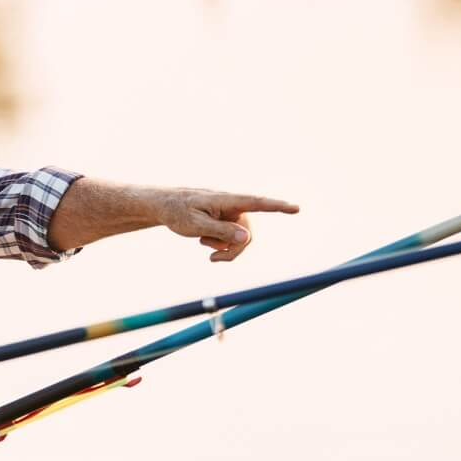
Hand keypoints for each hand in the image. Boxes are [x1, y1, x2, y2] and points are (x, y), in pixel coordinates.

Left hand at [153, 189, 299, 261]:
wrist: (165, 207)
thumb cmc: (178, 212)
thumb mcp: (195, 225)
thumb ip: (221, 231)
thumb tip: (247, 237)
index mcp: (226, 201)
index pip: (256, 203)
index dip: (277, 207)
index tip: (295, 208)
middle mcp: (233, 206)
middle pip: (248, 233)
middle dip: (234, 250)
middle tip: (214, 260)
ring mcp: (230, 214)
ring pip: (241, 238)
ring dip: (225, 247)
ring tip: (203, 243)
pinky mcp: (226, 221)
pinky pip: (232, 238)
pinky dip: (220, 244)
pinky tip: (203, 240)